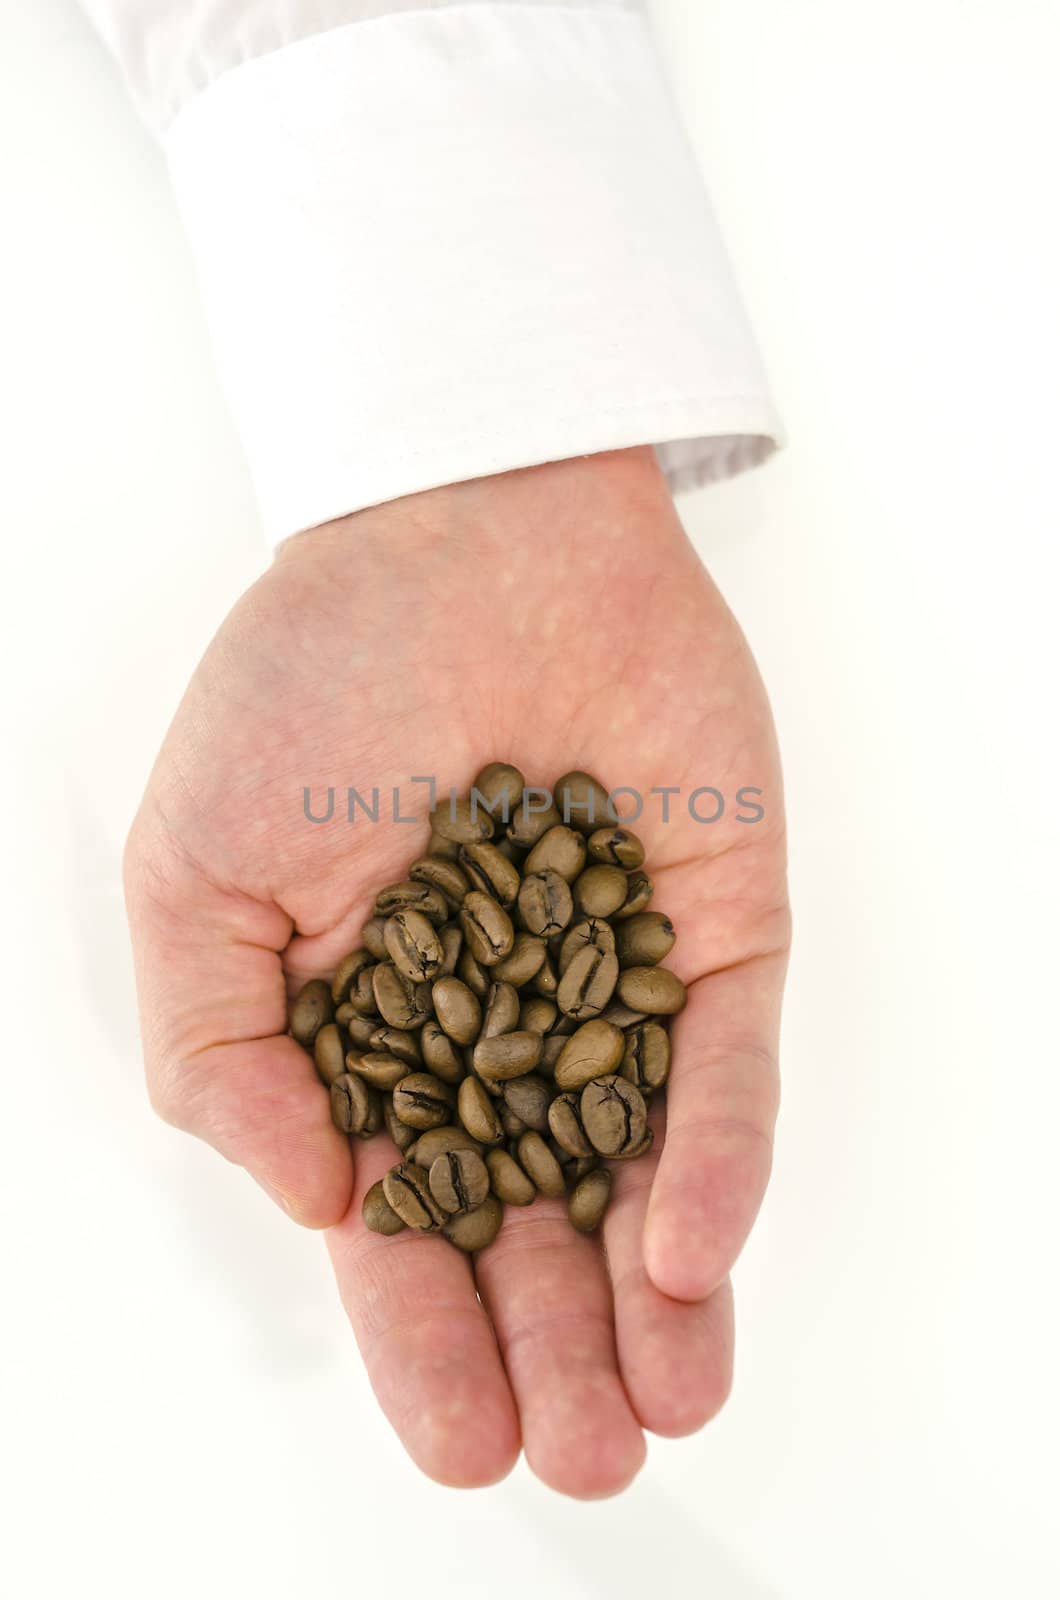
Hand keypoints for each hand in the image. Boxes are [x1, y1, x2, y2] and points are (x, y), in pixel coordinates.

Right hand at [124, 447, 789, 1496]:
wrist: (459, 529)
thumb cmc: (312, 681)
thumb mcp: (194, 871)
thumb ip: (217, 1047)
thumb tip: (317, 1194)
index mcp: (378, 1026)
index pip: (408, 1210)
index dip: (426, 1329)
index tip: (460, 1440)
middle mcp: (505, 1019)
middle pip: (537, 1213)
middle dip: (553, 1344)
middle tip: (578, 1458)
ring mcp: (616, 974)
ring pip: (645, 1165)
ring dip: (653, 1296)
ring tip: (659, 1411)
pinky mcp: (713, 919)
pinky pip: (725, 1055)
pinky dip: (714, 1150)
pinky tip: (689, 1251)